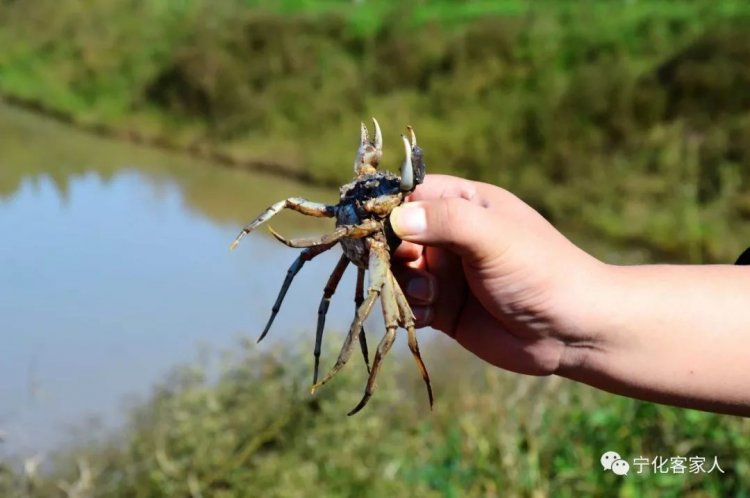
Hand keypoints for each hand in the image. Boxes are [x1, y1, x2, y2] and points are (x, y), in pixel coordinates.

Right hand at [390, 174, 602, 375]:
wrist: (572, 333)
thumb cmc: (540, 272)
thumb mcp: (494, 237)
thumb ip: (447, 221)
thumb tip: (394, 218)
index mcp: (464, 203)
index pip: (409, 193)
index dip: (387, 207)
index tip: (371, 225)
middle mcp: (449, 236)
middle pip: (395, 235)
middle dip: (391, 252)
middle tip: (407, 266)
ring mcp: (446, 273)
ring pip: (397, 272)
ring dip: (403, 284)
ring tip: (431, 294)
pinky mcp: (444, 308)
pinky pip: (409, 304)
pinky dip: (411, 309)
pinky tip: (433, 314)